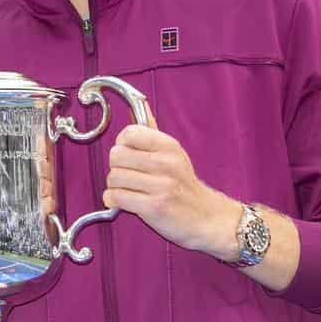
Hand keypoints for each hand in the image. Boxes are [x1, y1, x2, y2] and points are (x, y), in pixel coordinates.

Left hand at [102, 125, 240, 259]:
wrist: (207, 219)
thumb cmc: (184, 185)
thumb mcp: (173, 153)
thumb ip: (152, 130)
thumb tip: (139, 102)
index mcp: (169, 146)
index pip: (128, 133)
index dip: (122, 145)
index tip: (128, 154)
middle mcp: (166, 163)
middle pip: (116, 156)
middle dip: (117, 167)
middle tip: (128, 175)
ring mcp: (161, 186)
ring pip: (113, 177)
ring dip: (115, 186)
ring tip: (129, 190)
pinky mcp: (153, 207)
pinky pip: (115, 197)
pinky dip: (113, 201)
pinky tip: (125, 202)